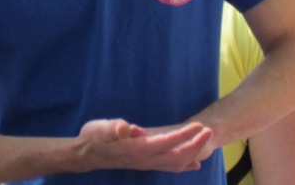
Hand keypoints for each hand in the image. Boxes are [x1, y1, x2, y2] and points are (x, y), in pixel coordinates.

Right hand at [72, 118, 212, 172]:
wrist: (86, 155)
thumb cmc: (93, 138)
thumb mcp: (101, 128)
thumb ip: (114, 128)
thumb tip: (126, 127)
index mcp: (137, 149)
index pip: (167, 143)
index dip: (185, 136)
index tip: (199, 126)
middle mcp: (145, 160)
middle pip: (176, 156)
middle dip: (194, 144)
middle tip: (208, 130)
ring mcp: (146, 164)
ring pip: (175, 164)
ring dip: (191, 153)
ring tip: (206, 143)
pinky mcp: (145, 163)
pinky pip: (169, 167)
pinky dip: (184, 164)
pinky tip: (193, 163)